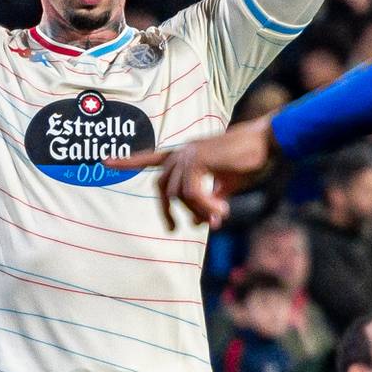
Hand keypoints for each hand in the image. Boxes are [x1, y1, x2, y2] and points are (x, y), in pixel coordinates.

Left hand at [113, 116, 277, 230]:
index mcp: (186, 154)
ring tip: (218, 218)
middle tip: (174, 229)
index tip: (105, 162)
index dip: (128, 161)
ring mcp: (189, 154)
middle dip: (166, 210)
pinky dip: (204, 207)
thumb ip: (207, 202)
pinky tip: (221, 211)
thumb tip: (196, 223)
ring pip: (179, 195)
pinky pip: (192, 193)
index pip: (151, 158)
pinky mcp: (199, 159)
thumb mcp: (224, 187)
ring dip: (197, 211)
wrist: (267, 142)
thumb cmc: (249, 161)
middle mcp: (183, 152)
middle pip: (163, 188)